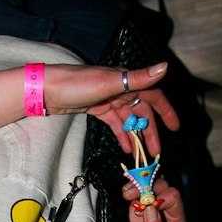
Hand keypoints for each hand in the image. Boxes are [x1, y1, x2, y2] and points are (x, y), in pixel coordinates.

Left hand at [45, 63, 179, 154]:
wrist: (47, 90)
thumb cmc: (76, 83)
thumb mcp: (109, 82)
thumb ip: (137, 78)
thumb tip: (164, 67)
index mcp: (126, 80)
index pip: (153, 95)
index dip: (166, 111)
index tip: (175, 127)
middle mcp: (120, 88)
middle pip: (142, 111)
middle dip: (150, 131)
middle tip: (156, 151)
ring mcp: (108, 99)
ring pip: (128, 119)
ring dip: (136, 136)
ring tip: (142, 154)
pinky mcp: (97, 108)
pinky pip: (114, 123)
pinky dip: (121, 135)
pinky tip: (126, 148)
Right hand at [118, 178, 185, 221]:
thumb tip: (151, 210)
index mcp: (175, 218)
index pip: (173, 197)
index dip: (160, 198)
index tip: (145, 207)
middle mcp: (166, 208)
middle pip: (162, 185)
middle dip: (147, 186)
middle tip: (130, 195)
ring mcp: (152, 202)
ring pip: (149, 182)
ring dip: (137, 185)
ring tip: (126, 194)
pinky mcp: (138, 201)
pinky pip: (137, 186)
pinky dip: (130, 186)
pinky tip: (124, 194)